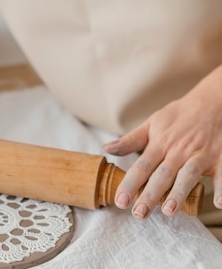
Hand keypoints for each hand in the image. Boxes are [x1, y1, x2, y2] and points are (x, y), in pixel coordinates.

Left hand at [104, 67, 221, 218]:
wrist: (209, 102)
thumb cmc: (177, 116)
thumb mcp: (151, 124)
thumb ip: (130, 140)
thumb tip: (107, 148)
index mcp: (160, 143)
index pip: (142, 166)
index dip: (130, 183)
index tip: (120, 201)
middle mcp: (178, 150)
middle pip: (162, 174)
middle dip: (150, 194)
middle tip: (139, 214)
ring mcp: (200, 154)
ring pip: (187, 175)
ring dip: (179, 193)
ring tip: (168, 211)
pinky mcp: (220, 158)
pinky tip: (219, 204)